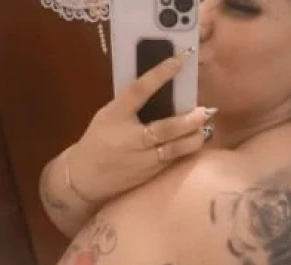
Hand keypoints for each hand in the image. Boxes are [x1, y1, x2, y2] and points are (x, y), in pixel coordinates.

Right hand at [68, 48, 216, 201]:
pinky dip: (185, 150)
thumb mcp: (108, 117)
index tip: (179, 60)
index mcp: (116, 115)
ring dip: (193, 139)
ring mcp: (142, 158)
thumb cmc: (97, 142)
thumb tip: (160, 91)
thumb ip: (130, 105)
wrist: (85, 178)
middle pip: (166, 128)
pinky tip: (193, 143)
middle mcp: (131, 137)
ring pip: (175, 149)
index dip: (160, 74)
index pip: (139, 90)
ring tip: (203, 130)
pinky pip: (172, 160)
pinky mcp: (150, 173)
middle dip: (189, 120)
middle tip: (205, 112)